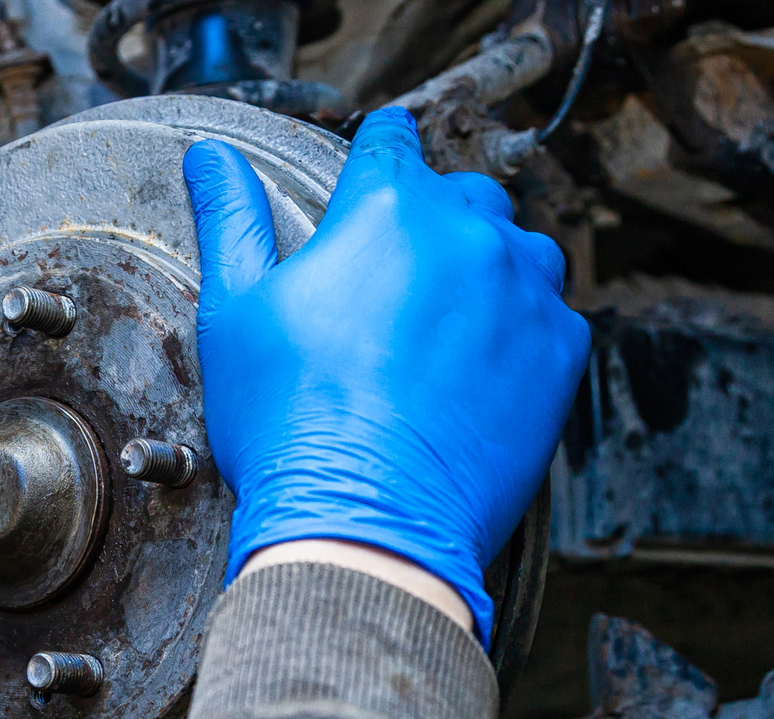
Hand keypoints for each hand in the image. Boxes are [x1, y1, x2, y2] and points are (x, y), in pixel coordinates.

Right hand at [182, 107, 589, 641]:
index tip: (367, 180)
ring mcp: (524, 293)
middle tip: (386, 282)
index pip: (390, 141)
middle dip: (427, 222)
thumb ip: (231, 221)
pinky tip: (467, 373)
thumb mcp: (235, 312)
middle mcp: (468, 236)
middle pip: (460, 195)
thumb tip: (213, 159)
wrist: (364, 521)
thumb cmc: (290, 422)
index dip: (372, 158)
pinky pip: (549, 316)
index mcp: (387, 210)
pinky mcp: (560, 354)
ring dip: (482, 271)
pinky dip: (516, 331)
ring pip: (516, 250)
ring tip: (434, 328)